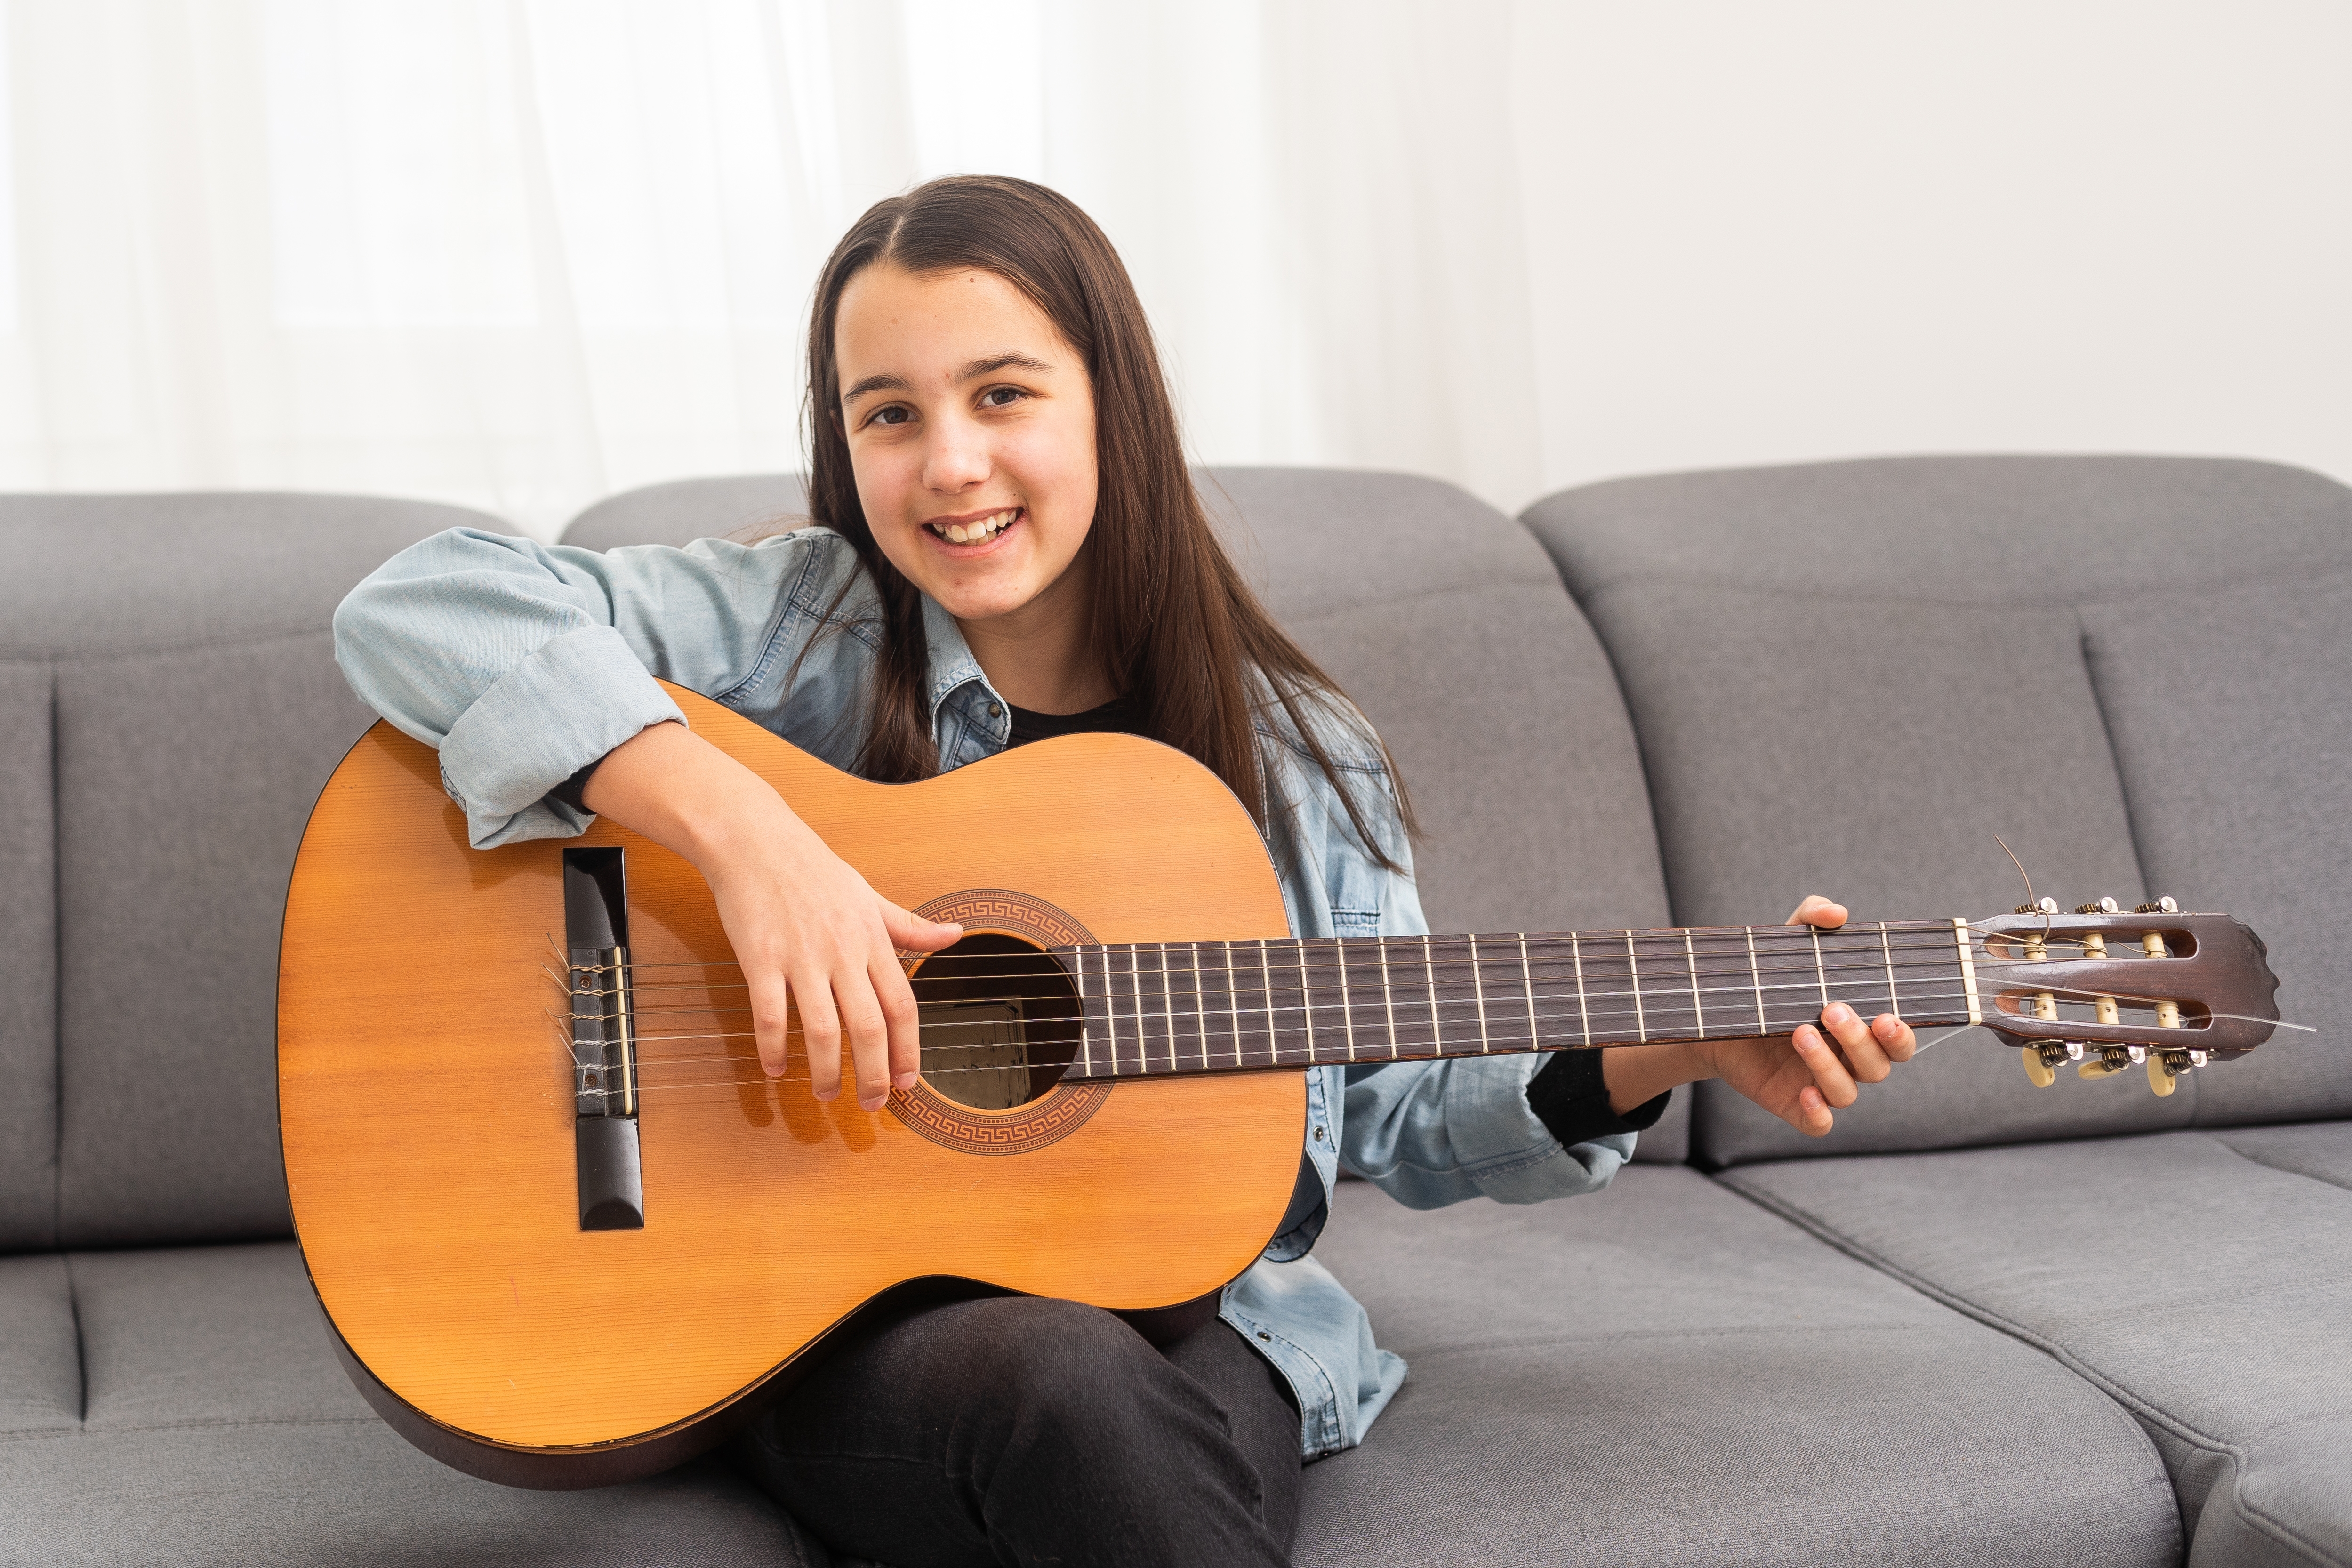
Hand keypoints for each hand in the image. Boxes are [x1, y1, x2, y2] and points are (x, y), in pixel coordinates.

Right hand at [582, 720, 961, 1109]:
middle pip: (869, 1027)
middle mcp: (843, 952)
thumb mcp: (869, 894)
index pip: (902, 1006)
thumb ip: (909, 926)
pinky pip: (769, 1014)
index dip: (908, 1049)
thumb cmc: (814, 869)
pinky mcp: (760, 958)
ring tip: (826, 1094)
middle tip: (870, 1105)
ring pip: (822, 1029)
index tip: (907, 1082)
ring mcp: (801, 957)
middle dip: (873, 1074)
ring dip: (826, 1071)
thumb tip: (954, 936)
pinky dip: (773, 1047)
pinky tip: (776, 1068)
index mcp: (872, 940)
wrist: (756, 840)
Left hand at [1689, 896, 1917, 1135]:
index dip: (1901, 1033)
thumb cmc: (1768, 980)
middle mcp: (1848, 1059)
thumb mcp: (1787, 945)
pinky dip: (1818, 1114)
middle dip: (1863, 1042)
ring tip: (1799, 1032)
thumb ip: (1811, 919)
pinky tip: (1805, 1094)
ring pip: (1848, 1091)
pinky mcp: (1794, 1104)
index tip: (1886, 1015)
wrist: (1716, 1013)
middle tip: (1832, 1011)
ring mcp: (1822, 1083)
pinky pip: (1819, 1123)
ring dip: (1829, 1065)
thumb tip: (1837, 912)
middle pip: (1879, 1065)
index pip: (1899, 1039)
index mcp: (1860, 1026)